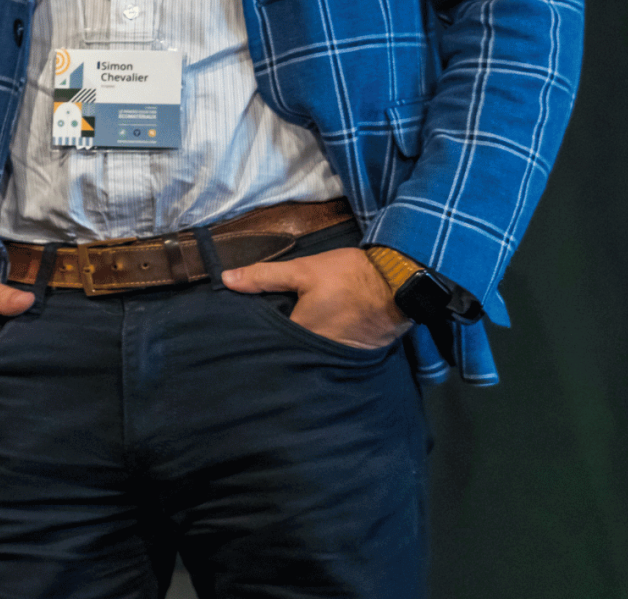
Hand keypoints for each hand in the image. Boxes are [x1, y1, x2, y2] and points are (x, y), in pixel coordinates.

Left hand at [220, 247, 413, 348]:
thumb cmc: (349, 276)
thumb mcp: (303, 270)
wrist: (401, 283)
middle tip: (256, 335)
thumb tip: (226, 279)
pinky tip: (313, 337)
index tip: (239, 333)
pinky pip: (328, 354)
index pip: (270, 342)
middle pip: (289, 352)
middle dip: (276, 345)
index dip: (256, 337)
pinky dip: (319, 347)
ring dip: (298, 347)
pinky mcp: (355, 354)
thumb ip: (264, 277)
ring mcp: (339, 357)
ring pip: (309, 354)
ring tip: (281, 337)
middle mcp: (319, 355)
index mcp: (301, 335)